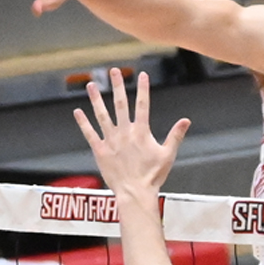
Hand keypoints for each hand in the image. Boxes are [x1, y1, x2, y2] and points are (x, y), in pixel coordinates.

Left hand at [74, 69, 189, 198]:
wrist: (135, 193)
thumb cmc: (152, 176)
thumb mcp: (168, 155)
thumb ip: (175, 136)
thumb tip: (186, 120)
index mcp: (141, 132)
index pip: (142, 105)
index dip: (143, 89)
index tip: (142, 74)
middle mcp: (125, 132)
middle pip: (120, 104)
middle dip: (117, 86)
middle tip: (114, 71)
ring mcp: (111, 140)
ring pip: (102, 115)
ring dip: (96, 99)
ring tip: (91, 85)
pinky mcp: (100, 151)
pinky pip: (90, 134)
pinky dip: (83, 123)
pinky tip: (77, 112)